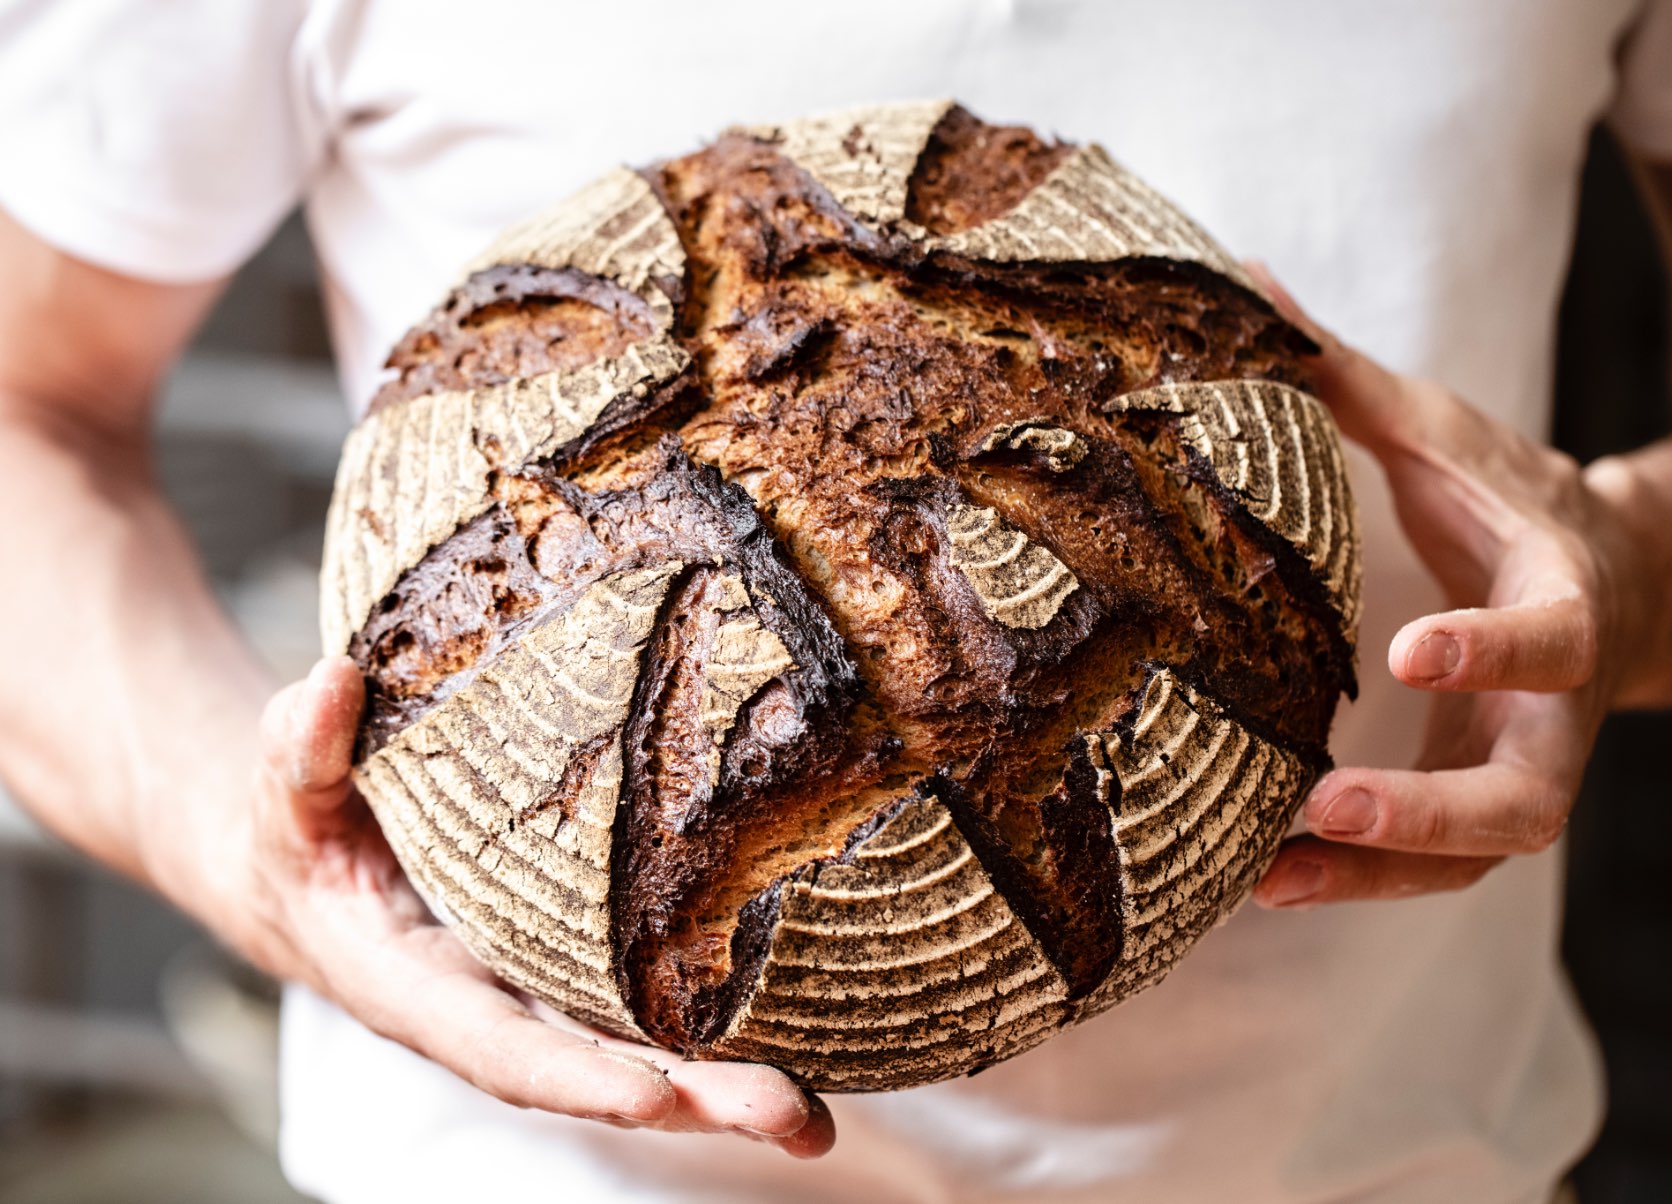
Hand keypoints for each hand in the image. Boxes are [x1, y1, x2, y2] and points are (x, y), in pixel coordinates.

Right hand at [239, 656, 834, 1155]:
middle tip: (792, 1114)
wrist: (302, 864)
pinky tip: (802, 1045)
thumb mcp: (282, 782)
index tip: (653, 1097)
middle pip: (596, 1071)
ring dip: (726, 1090)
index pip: (500, 1045)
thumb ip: (299, 746)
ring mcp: (537, 998)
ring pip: (637, 1057)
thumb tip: (330, 681)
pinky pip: (647, 1014)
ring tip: (817, 1117)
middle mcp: (489, 1010)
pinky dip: (718, 1039)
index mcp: (415, 986)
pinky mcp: (572, 973)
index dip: (574, 1075)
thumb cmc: (293, 825)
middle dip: (693, 1100)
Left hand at [1246, 264, 1639, 907]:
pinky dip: (1360, 881)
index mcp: (1564, 597)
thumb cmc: (1506, 500)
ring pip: (1475, 856)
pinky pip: (1432, 868)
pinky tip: (1265, 883)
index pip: (1551, 636)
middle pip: (1525, 795)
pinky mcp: (1477, 805)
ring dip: (1377, 876)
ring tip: (1267, 881)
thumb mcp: (1441, 434)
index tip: (1413, 650)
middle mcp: (1555, 709)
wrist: (1604, 578)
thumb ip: (1347, 379)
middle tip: (1327, 806)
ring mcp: (1522, 769)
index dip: (1496, 650)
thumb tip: (1241, 283)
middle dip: (1433, 810)